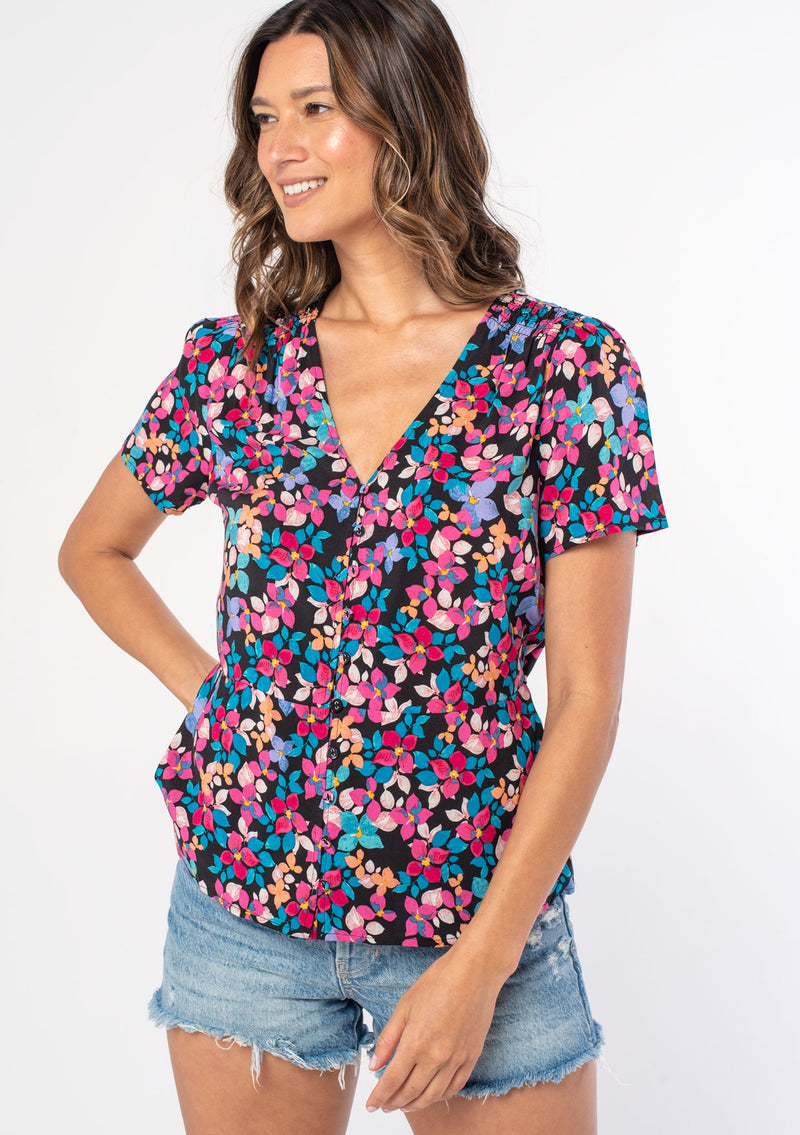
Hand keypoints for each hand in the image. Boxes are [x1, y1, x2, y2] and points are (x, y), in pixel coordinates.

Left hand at [364, 942, 505, 1114]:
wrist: (475, 972)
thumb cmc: (437, 982)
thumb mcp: (404, 1006)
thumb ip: (388, 1039)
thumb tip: (374, 1066)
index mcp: (415, 1042)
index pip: (392, 1081)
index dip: (379, 1096)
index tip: (370, 1106)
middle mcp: (436, 1057)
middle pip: (411, 1092)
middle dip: (394, 1102)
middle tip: (384, 1106)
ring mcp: (456, 1059)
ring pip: (432, 1095)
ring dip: (415, 1104)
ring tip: (403, 1105)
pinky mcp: (472, 1057)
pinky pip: (454, 1087)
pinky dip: (440, 1096)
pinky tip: (431, 1095)